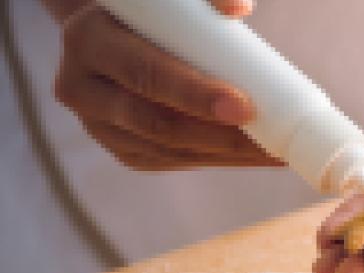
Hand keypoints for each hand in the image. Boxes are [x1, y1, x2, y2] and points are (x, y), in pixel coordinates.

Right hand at [49, 0, 279, 169]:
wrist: (113, 29)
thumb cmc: (151, 8)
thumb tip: (239, 7)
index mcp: (89, 39)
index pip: (145, 73)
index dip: (195, 95)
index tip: (245, 107)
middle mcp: (81, 87)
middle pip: (156, 123)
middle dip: (221, 137)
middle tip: (271, 142)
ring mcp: (98, 124)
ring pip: (168, 150)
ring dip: (228, 156)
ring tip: (277, 153)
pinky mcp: (121, 148)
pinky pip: (173, 161)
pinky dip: (218, 160)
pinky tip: (254, 156)